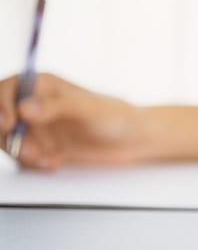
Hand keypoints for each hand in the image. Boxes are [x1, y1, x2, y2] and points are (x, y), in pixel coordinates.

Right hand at [0, 73, 142, 168]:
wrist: (133, 141)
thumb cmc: (117, 117)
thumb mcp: (90, 110)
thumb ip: (58, 107)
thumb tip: (24, 109)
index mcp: (42, 85)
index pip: (5, 90)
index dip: (1, 107)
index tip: (10, 126)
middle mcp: (34, 105)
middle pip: (0, 118)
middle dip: (8, 136)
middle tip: (31, 152)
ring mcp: (36, 128)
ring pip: (7, 140)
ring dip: (21, 152)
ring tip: (48, 159)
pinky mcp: (41, 148)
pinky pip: (22, 158)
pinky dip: (33, 164)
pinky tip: (55, 163)